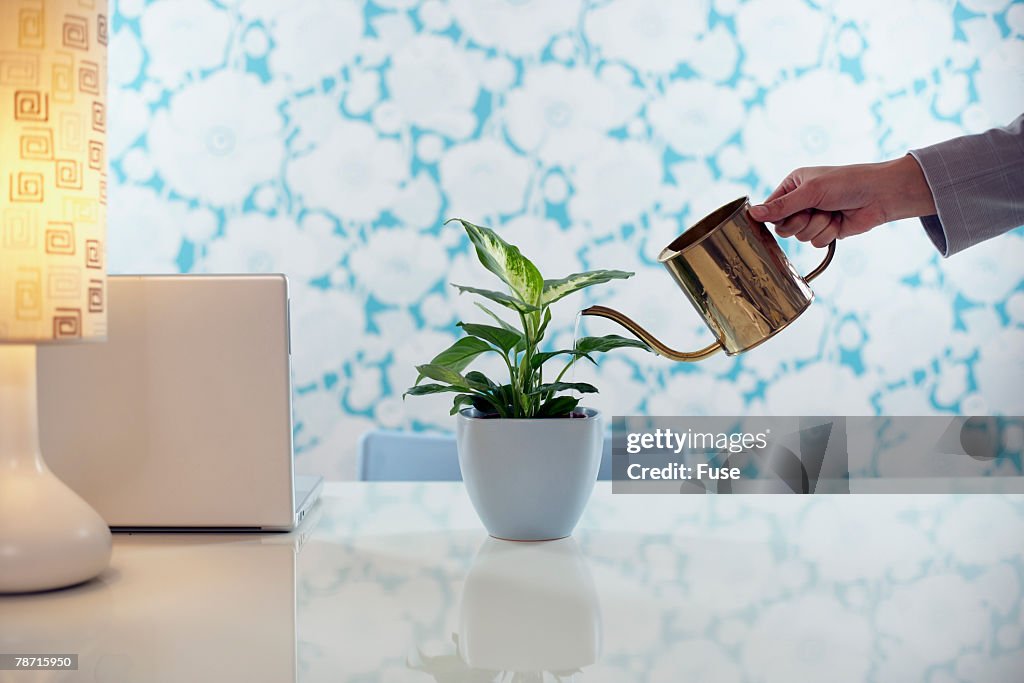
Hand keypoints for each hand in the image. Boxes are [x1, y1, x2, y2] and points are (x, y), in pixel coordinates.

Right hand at [748, 155, 936, 246]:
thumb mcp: (810, 191)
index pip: (771, 208)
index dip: (776, 216)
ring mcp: (813, 218)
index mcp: (793, 186)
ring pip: (800, 237)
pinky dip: (828, 233)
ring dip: (817, 226)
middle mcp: (801, 202)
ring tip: (831, 212)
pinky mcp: (826, 231)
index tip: (786, 214)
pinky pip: (815, 242)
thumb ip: (781, 206)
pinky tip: (839, 221)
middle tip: (814, 210)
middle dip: (800, 222)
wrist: (880, 195)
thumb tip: (753, 213)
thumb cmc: (847, 183)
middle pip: (783, 227)